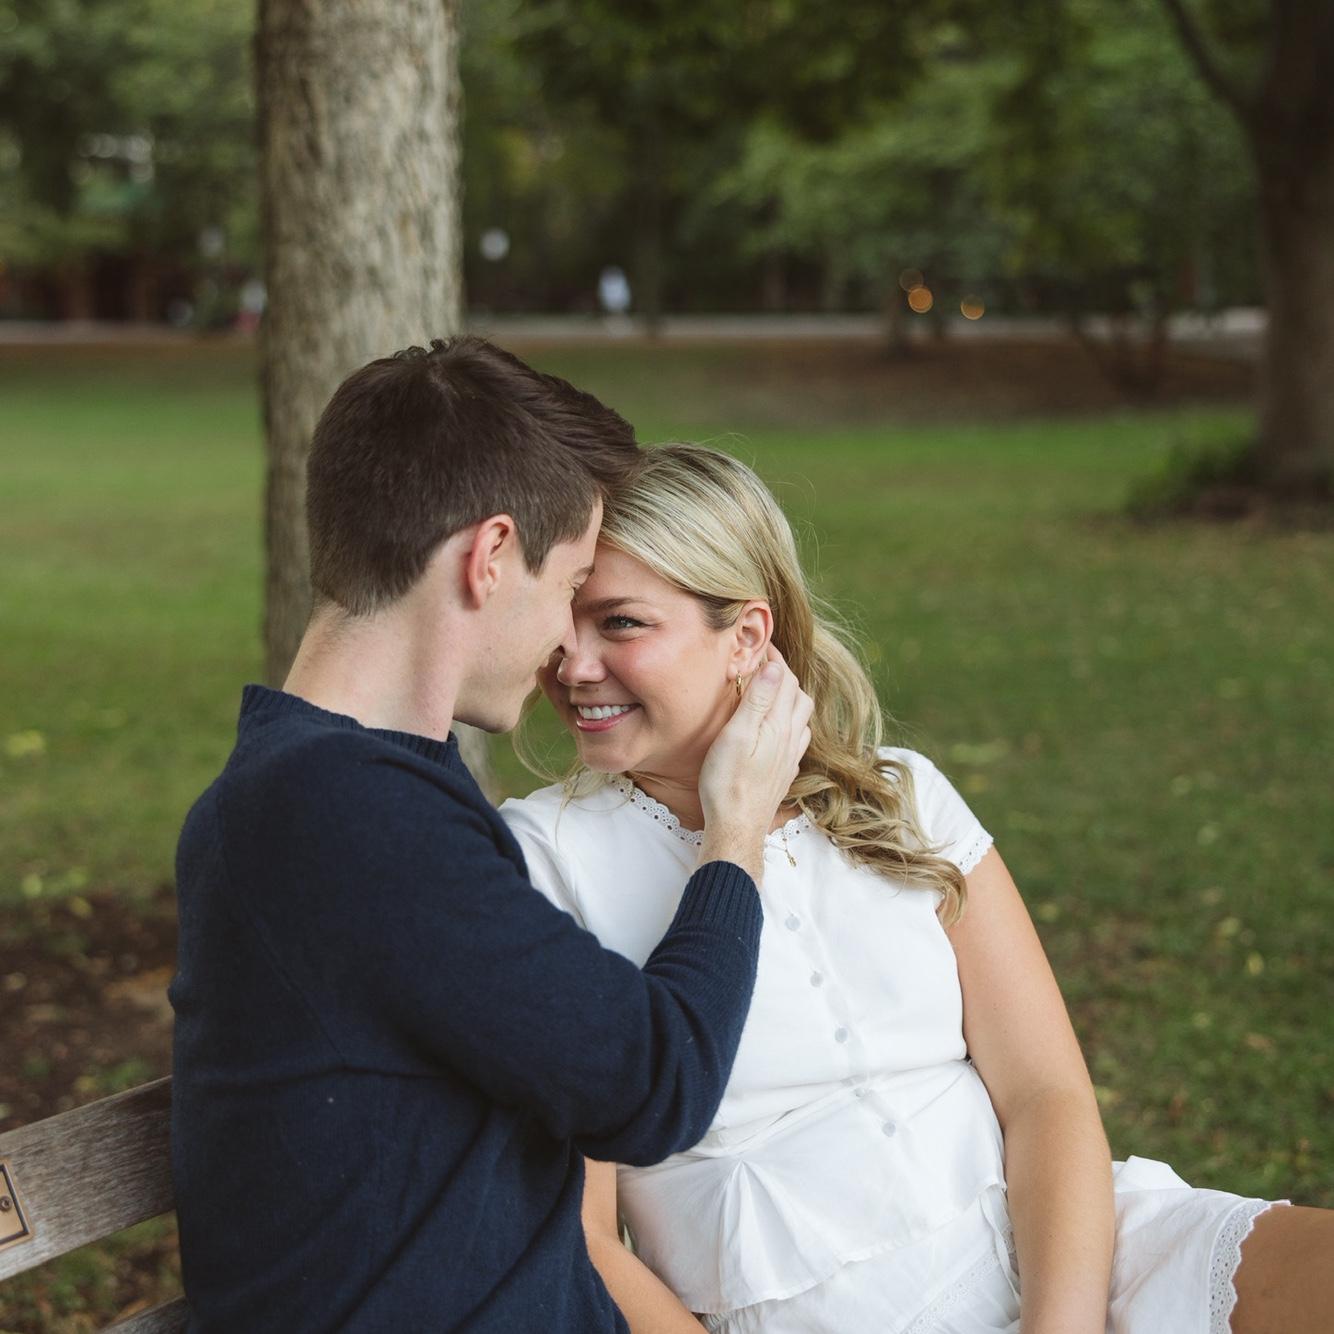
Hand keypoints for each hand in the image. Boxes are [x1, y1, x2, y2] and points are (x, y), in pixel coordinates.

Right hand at [697, 647, 812, 879]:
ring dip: (789, 698)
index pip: (785, 680)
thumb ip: (757, 700)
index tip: (761, 645)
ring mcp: (790, 757)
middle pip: (798, 695)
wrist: (737, 827)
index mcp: (779, 724)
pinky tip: (778, 728)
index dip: (775, 659)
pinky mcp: (784, 772)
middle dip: (784, 675)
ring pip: (801, 717)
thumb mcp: (737, 735)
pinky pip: (797, 738)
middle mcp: (791, 738)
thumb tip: (775, 667)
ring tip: (771, 690)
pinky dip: (790, 722)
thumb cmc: (728, 782)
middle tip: (764, 663)